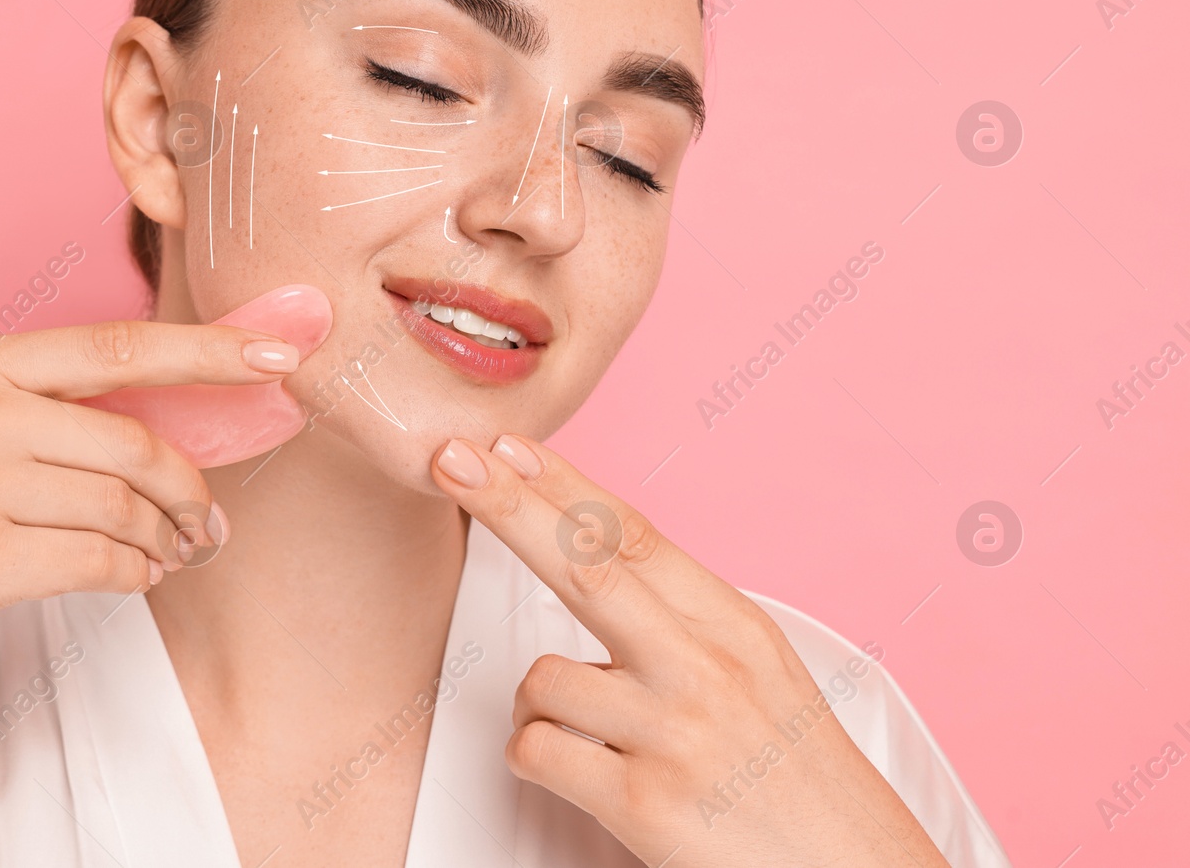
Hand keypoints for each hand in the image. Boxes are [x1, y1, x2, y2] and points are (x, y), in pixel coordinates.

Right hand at [0, 319, 303, 683]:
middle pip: (138, 444)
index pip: (120, 345)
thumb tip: (162, 433)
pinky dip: (132, 576)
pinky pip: (99, 564)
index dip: (212, 349)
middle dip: (191, 490)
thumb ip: (38, 410)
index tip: (280, 354)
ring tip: (166, 555)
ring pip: (125, 509)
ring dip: (163, 542)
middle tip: (210, 522)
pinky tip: (131, 578)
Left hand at [429, 434, 949, 867]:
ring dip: (538, 706)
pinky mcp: (645, 804)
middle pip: (585, 566)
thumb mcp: (760, 674)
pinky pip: (537, 751)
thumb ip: (683, 621)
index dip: (562, 484)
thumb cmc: (798, 780)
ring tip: (588, 736)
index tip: (508, 445)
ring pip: (542, 680)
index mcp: (734, 627)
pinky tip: (583, 777)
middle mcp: (706, 667)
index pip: (632, 536)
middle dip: (509, 506)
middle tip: (452, 462)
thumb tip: (590, 562)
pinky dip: (538, 760)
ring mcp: (675, 732)